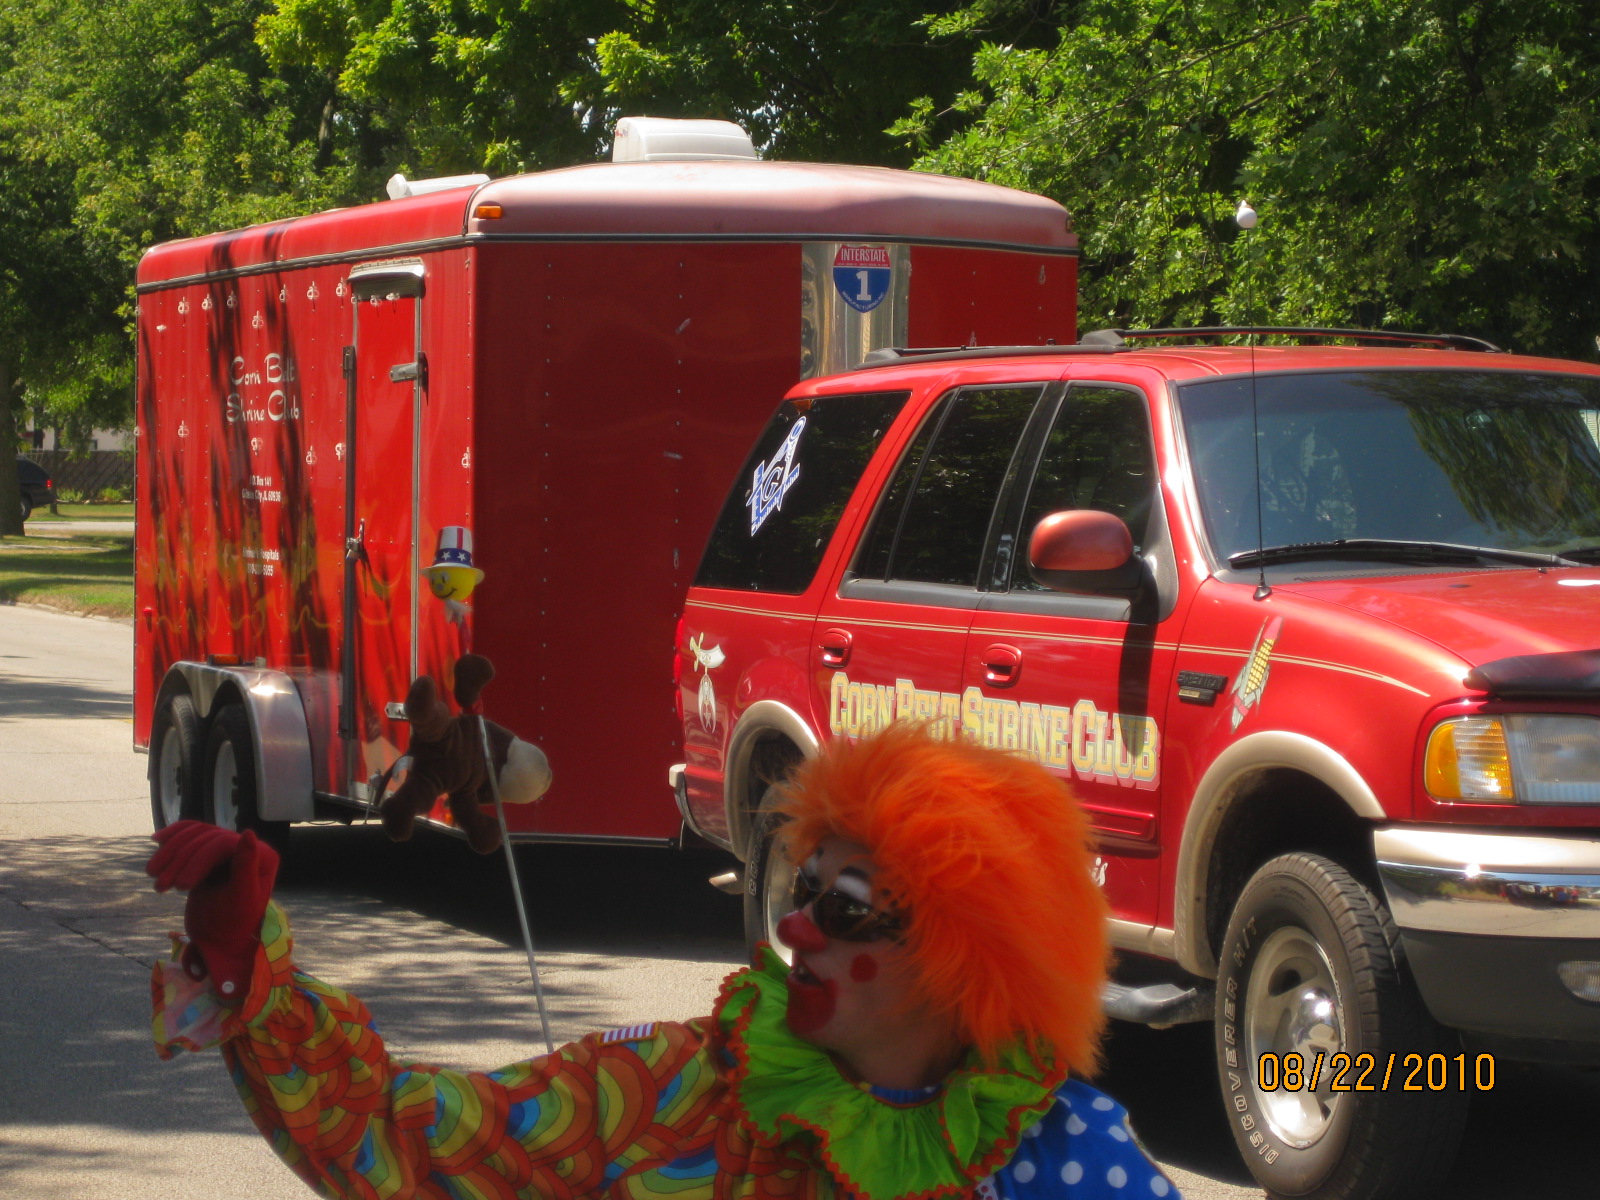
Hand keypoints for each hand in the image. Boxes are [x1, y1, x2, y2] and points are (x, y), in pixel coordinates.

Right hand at [147, 820, 278, 999]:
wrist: (220, 940)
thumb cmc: (233, 924)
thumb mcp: (240, 897)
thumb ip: (245, 865)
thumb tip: (249, 832)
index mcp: (263, 856)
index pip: (223, 844)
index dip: (198, 860)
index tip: (181, 887)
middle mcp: (248, 847)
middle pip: (206, 839)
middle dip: (179, 862)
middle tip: (159, 888)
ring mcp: (228, 848)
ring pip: (195, 836)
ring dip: (169, 853)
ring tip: (151, 876)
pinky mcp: (211, 853)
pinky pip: (191, 836)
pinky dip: (173, 836)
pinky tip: (157, 841)